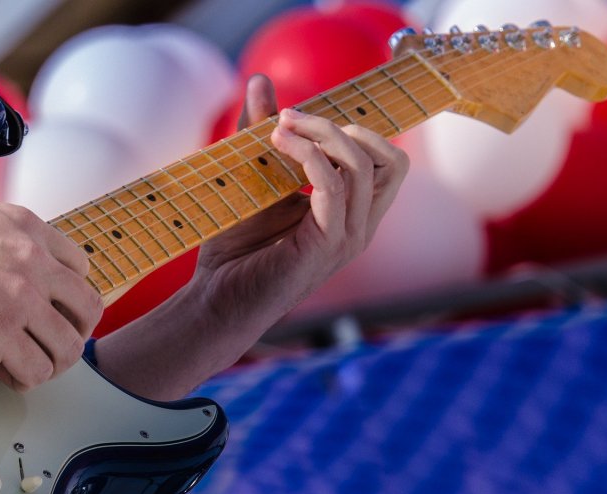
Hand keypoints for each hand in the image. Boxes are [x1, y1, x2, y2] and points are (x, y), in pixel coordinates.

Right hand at [0, 194, 102, 390]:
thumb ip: (4, 245)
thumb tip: (7, 277)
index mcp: (29, 229)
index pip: (80, 267)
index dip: (70, 296)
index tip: (56, 311)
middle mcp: (35, 261)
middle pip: (88, 309)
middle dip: (74, 333)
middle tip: (52, 345)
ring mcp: (22, 298)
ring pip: (68, 347)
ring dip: (52, 363)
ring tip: (28, 366)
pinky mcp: (0, 333)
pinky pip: (36, 370)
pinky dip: (24, 379)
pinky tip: (5, 373)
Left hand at [193, 74, 409, 336]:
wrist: (216, 300)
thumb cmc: (236, 249)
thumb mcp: (253, 180)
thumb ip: (260, 134)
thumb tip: (260, 81)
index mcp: (352, 213)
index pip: (389, 161)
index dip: (354, 129)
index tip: (299, 118)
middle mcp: (359, 227)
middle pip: (390, 159)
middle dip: (341, 126)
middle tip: (290, 118)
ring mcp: (347, 239)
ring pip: (363, 167)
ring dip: (320, 136)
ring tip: (276, 131)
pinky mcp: (325, 247)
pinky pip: (335, 187)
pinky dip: (309, 157)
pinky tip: (278, 147)